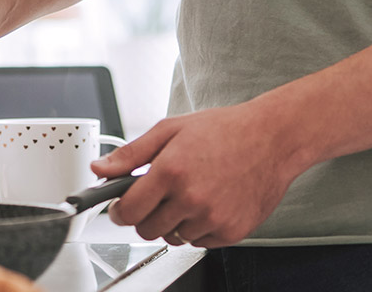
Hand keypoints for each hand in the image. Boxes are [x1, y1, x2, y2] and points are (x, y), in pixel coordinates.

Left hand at [91, 102, 306, 248]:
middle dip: (146, 216)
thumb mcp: (171, 129)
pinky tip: (210, 202)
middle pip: (147, 230)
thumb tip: (99, 169)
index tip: (122, 207)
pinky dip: (199, 227)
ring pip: (173, 238)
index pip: (127, 212)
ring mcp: (212, 218)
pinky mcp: (231, 231)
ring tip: (191, 193)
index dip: (119, 211)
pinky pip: (199, 242)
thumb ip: (131, 153)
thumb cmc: (224, 130)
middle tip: (160, 196)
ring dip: (175, 222)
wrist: (272, 139)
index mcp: (171, 171)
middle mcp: (191, 198)